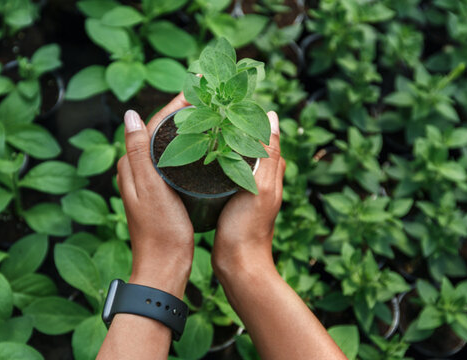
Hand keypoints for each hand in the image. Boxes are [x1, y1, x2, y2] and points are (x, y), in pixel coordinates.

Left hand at [117, 94, 192, 296]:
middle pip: (161, 131)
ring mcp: (151, 182)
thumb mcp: (150, 188)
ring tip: (213, 114)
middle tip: (210, 97)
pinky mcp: (164, 192)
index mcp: (131, 166)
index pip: (152, 123)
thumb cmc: (160, 230)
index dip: (174, 105)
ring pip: (170, 145)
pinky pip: (178, 161)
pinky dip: (192, 149)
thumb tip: (129, 114)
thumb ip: (138, 151)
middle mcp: (137, 171)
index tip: (197, 88)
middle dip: (184, 113)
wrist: (164, 267)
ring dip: (189, 129)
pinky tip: (208, 146)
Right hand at [212, 111, 284, 280]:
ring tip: (195, 124)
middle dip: (227, 124)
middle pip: (243, 140)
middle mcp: (259, 176)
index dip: (245, 113)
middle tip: (204, 107)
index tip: (225, 98)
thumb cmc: (248, 228)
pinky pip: (220, 171)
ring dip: (217, 140)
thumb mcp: (261, 187)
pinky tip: (193, 155)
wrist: (238, 265)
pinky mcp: (227, 198)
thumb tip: (272, 115)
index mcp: (270, 170)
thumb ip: (268, 153)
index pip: (260, 131)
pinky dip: (210, 159)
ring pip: (230, 154)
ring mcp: (243, 188)